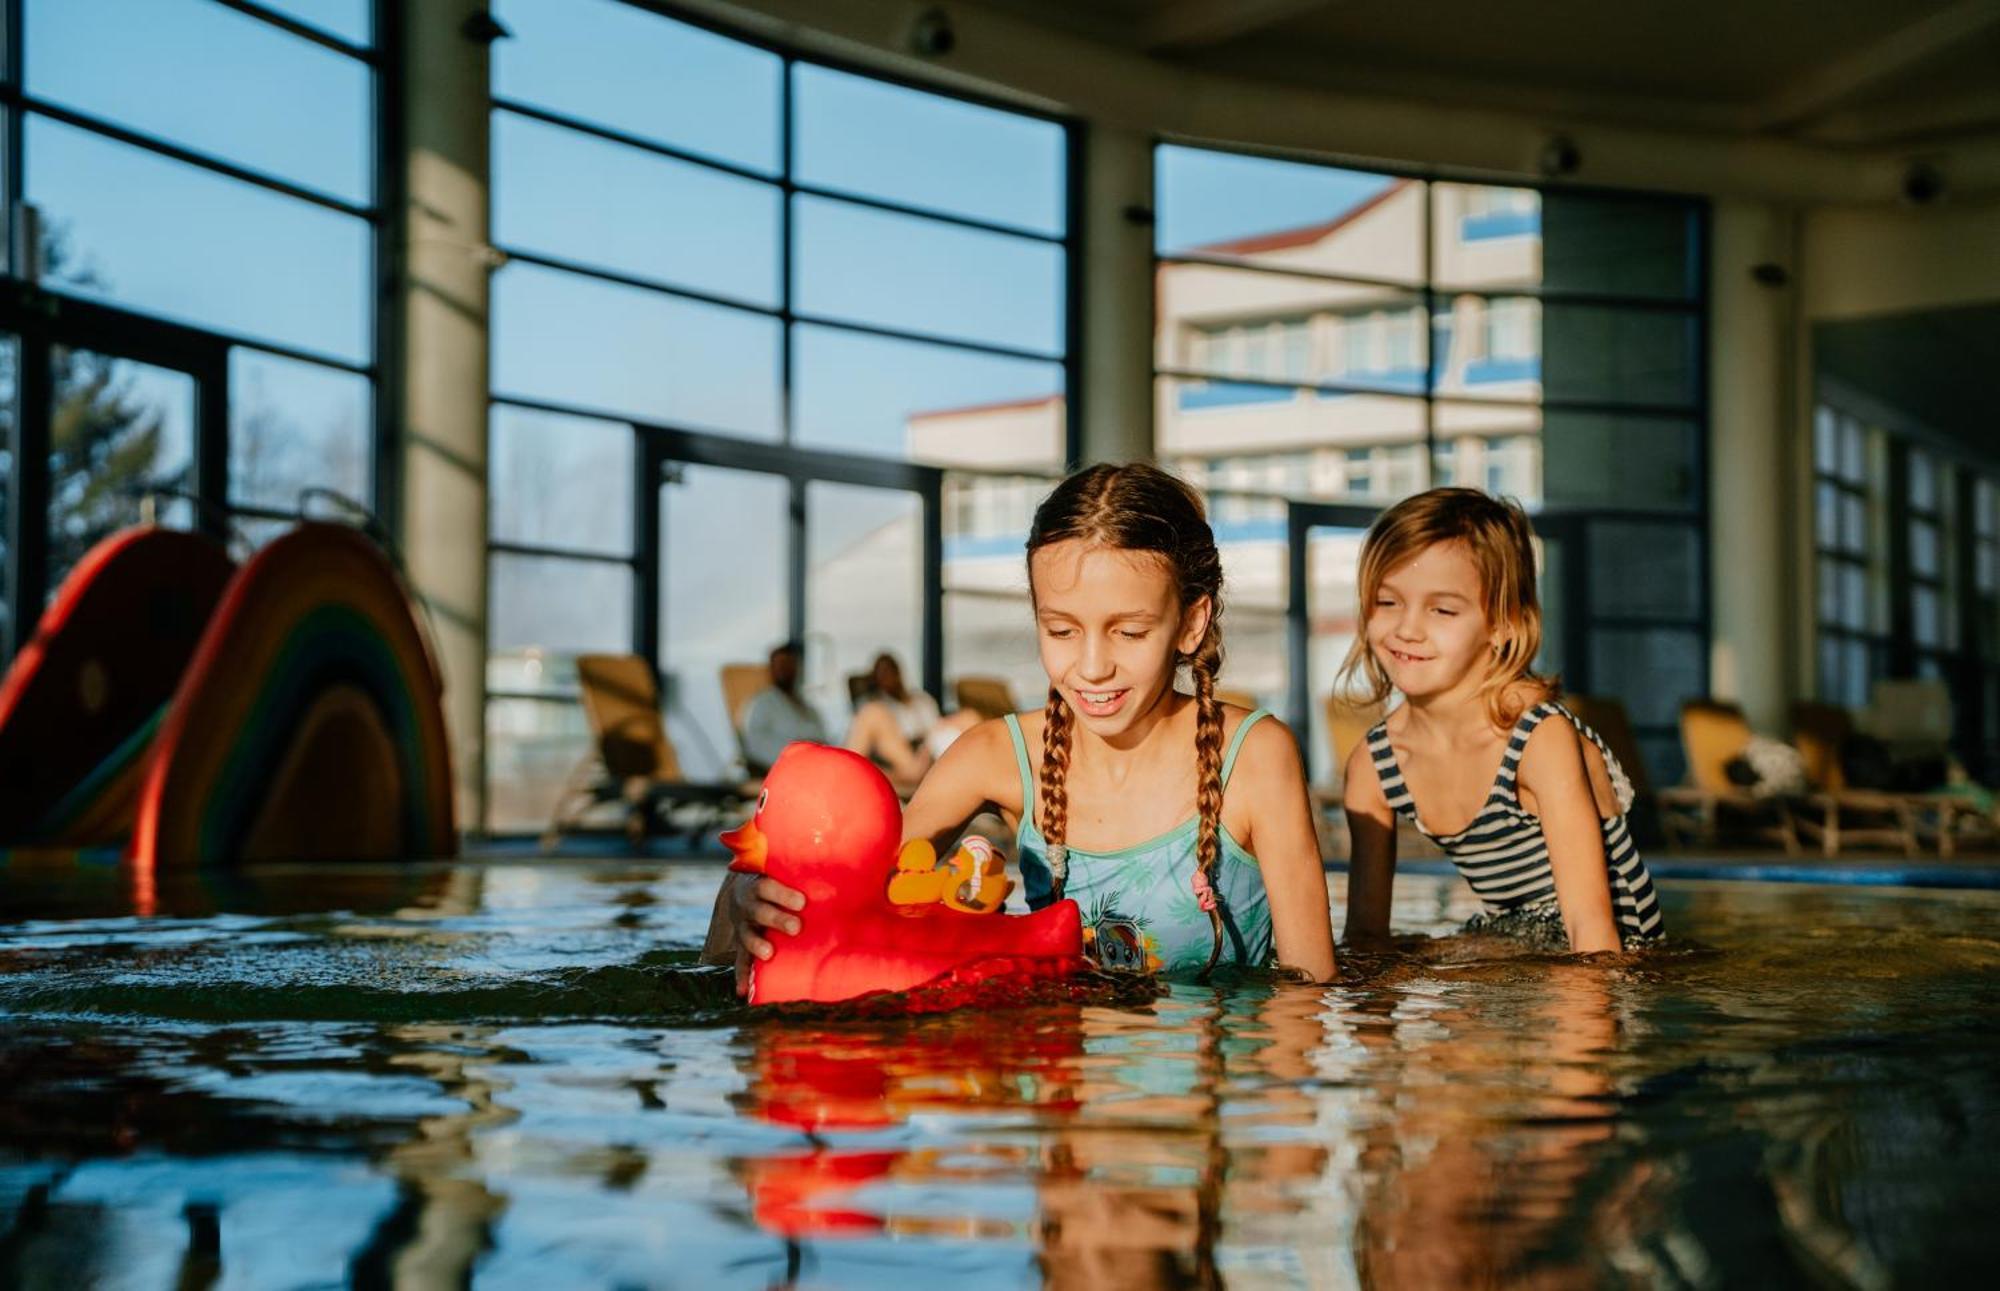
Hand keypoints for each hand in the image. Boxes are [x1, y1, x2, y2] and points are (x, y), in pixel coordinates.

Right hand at [729, 872, 805, 996]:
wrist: (744, 891)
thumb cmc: (778, 882)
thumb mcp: (784, 874)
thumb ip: (810, 877)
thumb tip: (855, 879)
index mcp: (759, 885)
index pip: (768, 886)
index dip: (783, 895)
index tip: (802, 902)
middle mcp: (748, 905)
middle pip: (759, 911)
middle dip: (777, 919)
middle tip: (797, 928)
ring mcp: (743, 926)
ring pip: (747, 935)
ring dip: (757, 944)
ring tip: (769, 954)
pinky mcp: (741, 944)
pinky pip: (740, 960)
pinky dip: (742, 975)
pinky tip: (743, 991)